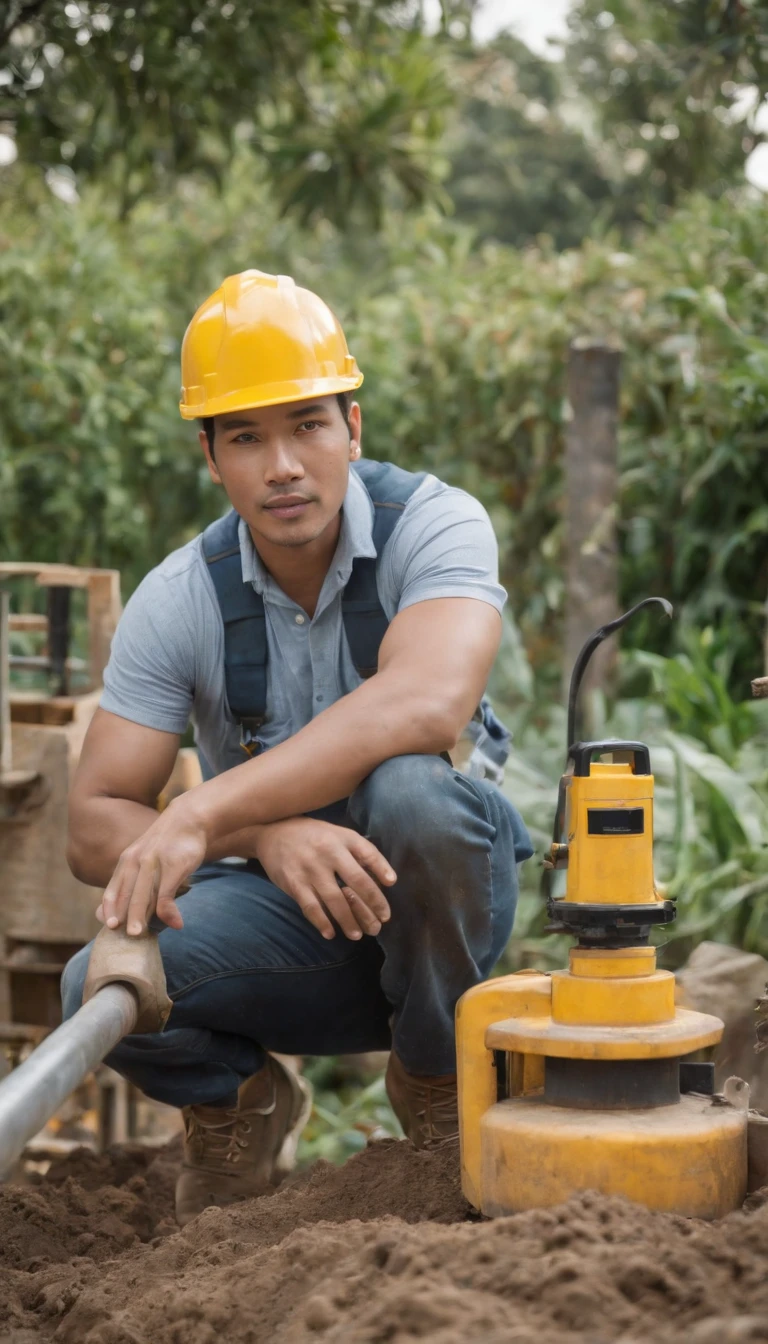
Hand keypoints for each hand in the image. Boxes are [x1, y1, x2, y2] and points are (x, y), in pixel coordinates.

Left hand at [97, 798, 207, 935]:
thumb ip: (129, 882)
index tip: (110, 928)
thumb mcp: (141, 859)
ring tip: (140, 935)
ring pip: (143, 895)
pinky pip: (168, 892)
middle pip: (126, 896)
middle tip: (126, 938)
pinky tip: (176, 923)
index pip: (112, 891)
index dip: (109, 911)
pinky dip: (170, 912)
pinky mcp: (174, 865)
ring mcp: (155, 863)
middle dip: (124, 918)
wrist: (188, 819)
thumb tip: (109, 913)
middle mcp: (137, 861)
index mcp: (126, 862)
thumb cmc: (163, 845)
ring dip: (140, 917)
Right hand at [254, 818, 395, 940]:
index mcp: (342, 838)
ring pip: (334, 899)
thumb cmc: (312, 836)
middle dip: (373, 903)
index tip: (392, 884)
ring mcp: (310, 868)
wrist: (272, 832)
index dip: (381, 868)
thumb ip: (357, 851)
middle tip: (381, 921)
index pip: (368, 853)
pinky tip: (330, 933)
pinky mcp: (293, 882)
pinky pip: (311, 906)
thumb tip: (383, 878)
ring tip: (357, 935)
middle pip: (357, 880)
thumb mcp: (336, 834)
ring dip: (348, 920)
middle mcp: (328, 851)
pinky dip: (321, 922)